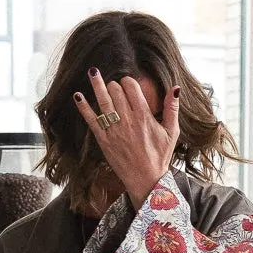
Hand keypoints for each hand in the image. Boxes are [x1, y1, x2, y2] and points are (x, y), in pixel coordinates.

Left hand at [74, 70, 180, 208]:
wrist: (146, 179)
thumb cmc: (160, 156)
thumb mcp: (172, 132)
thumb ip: (172, 108)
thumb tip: (175, 87)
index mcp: (144, 116)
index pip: (132, 87)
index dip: (128, 81)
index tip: (128, 83)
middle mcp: (128, 121)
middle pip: (116, 91)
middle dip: (114, 85)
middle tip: (114, 87)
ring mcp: (114, 130)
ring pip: (103, 101)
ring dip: (97, 85)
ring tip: (93, 72)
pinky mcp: (104, 140)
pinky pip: (91, 120)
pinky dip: (84, 107)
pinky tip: (78, 96)